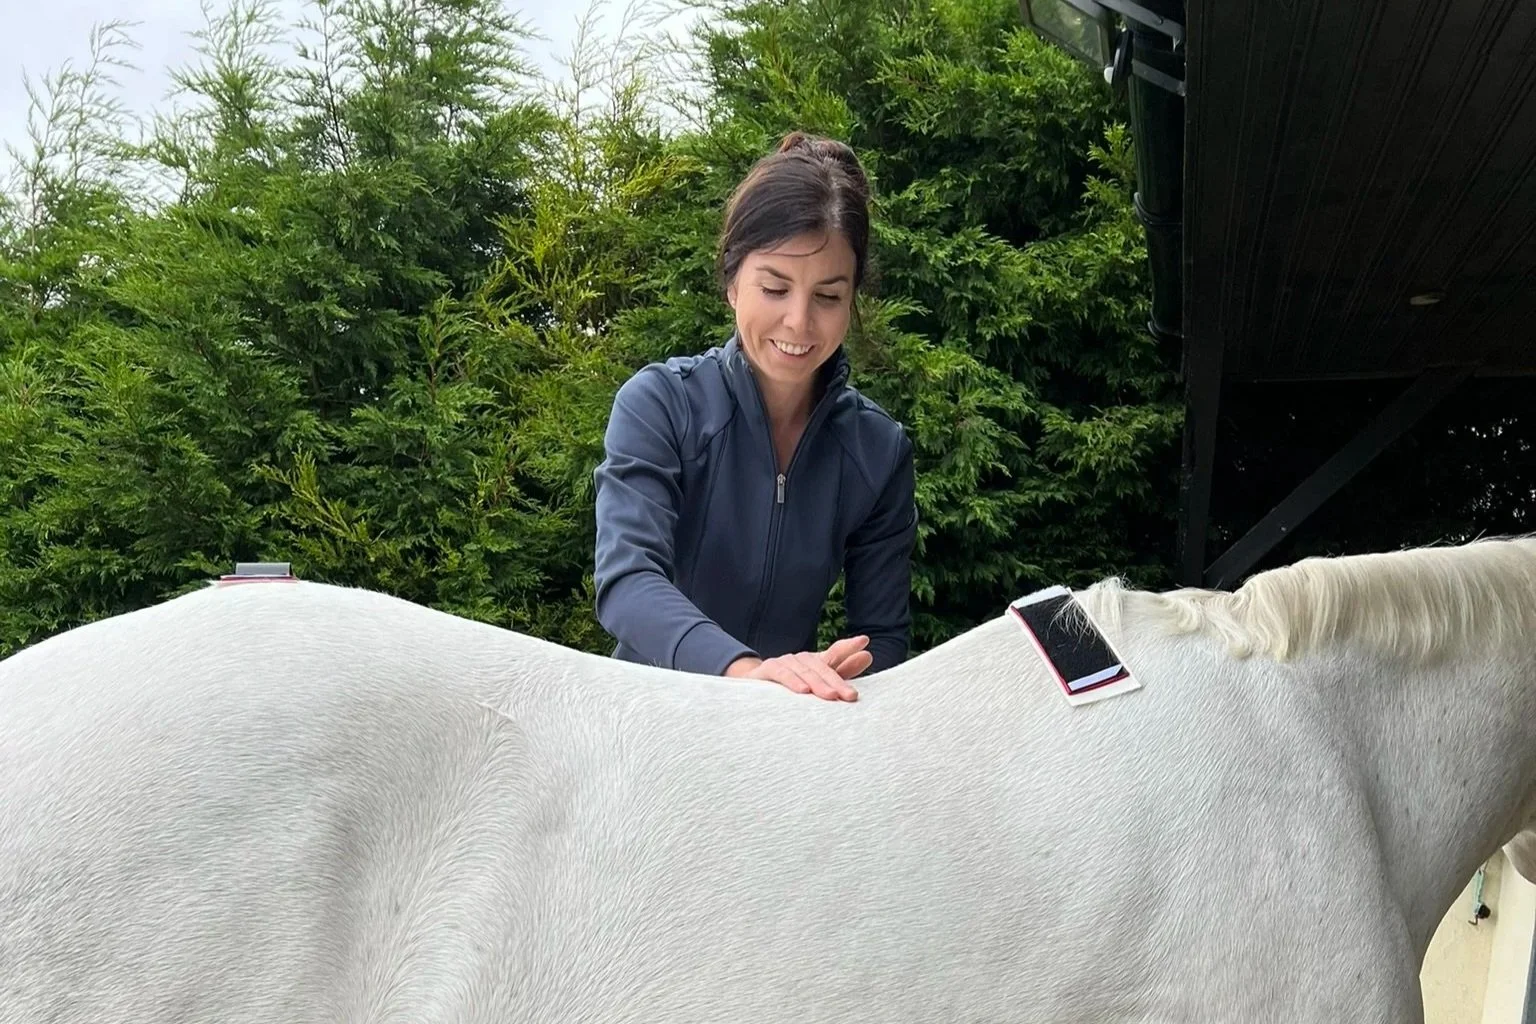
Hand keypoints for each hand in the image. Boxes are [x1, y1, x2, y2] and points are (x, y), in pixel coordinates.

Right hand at [725, 635, 870, 701]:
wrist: (756, 690)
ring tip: (831, 696)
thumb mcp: (820, 680)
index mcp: (816, 661)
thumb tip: (868, 654)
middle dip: (837, 681)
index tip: (864, 642)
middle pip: (822, 668)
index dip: (848, 648)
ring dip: (818, 684)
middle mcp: (802, 659)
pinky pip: (781, 675)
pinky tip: (802, 691)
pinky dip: (792, 681)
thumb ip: (843, 670)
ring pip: (804, 672)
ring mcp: (785, 662)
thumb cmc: (793, 686)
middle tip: (851, 696)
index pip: (834, 654)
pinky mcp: (767, 670)